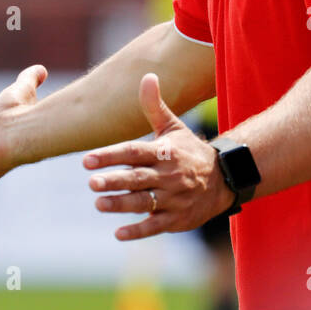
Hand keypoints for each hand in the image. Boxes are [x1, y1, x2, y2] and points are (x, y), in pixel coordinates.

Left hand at [84, 72, 233, 240]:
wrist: (223, 179)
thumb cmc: (189, 151)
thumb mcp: (173, 127)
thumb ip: (154, 106)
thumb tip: (147, 75)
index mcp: (165, 152)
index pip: (134, 152)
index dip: (111, 156)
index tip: (87, 159)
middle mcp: (168, 175)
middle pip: (138, 178)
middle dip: (115, 180)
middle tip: (91, 182)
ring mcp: (174, 198)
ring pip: (145, 203)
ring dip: (121, 204)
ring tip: (99, 204)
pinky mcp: (177, 219)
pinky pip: (156, 226)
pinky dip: (138, 231)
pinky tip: (118, 234)